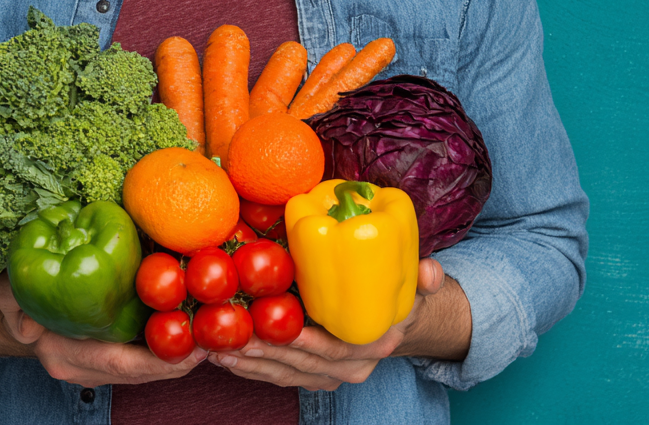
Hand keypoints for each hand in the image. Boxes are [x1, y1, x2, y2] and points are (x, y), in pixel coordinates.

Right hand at [0, 273, 206, 386]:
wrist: (16, 306)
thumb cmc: (15, 296)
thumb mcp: (7, 295)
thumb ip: (12, 307)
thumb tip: (26, 328)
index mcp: (67, 357)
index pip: (118, 365)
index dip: (157, 361)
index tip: (191, 352)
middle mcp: (87, 367)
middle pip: (141, 372)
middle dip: (180, 361)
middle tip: (215, 341)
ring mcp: (98, 363)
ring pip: (146, 367)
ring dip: (179, 355)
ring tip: (214, 334)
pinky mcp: (108, 350)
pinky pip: (142, 354)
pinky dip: (167, 346)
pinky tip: (192, 326)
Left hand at [207, 258, 459, 389]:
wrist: (401, 321)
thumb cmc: (401, 295)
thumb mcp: (418, 284)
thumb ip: (426, 278)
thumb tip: (431, 271)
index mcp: (373, 345)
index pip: (335, 349)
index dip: (305, 342)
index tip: (276, 325)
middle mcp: (352, 367)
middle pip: (303, 365)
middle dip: (266, 353)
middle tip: (233, 335)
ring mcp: (330, 375)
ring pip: (286, 375)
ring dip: (251, 365)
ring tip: (218, 348)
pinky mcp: (313, 375)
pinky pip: (278, 377)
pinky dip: (251, 369)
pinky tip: (225, 356)